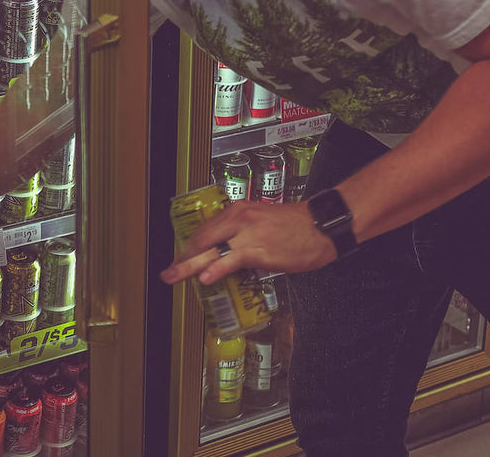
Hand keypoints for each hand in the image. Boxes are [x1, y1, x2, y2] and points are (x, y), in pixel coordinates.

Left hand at [160, 201, 337, 284]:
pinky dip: (216, 268)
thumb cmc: (296, 226)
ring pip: (211, 250)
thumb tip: (224, 253)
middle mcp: (239, 219)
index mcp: (238, 212)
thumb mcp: (262, 223)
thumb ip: (241, 234)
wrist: (321, 225)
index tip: (180, 258)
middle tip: (168, 271)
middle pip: (201, 239)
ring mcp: (248, 234)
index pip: (205, 230)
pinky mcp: (259, 249)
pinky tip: (206, 277)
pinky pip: (232, 260)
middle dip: (182, 257)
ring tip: (174, 276)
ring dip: (189, 266)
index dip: (189, 247)